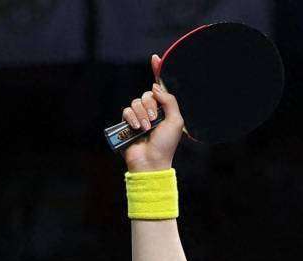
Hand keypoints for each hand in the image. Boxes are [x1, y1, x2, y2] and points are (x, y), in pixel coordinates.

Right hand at [122, 55, 184, 172]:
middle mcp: (152, 111)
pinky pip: (127, 111)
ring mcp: (139, 116)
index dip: (157, 71)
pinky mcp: (128, 123)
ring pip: (136, 102)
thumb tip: (155, 87)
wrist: (151, 161)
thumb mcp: (175, 121)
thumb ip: (169, 101)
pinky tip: (137, 128)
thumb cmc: (166, 144)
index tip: (154, 58)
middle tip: (155, 120)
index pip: (161, 87)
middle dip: (150, 106)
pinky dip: (132, 118)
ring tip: (146, 128)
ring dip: (142, 114)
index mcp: (166, 109)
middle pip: (148, 94)